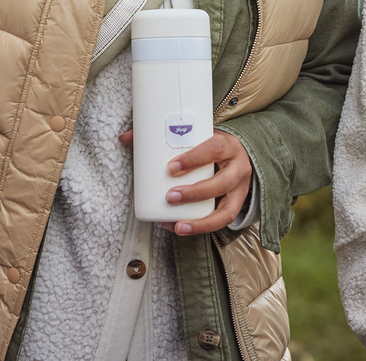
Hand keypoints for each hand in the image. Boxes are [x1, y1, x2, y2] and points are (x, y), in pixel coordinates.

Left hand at [117, 129, 252, 235]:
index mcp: (228, 145)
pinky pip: (221, 222)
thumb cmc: (209, 145)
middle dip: (195, 192)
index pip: (214, 149)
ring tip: (177, 224)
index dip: (194, 159)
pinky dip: (200, 228)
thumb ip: (161, 137)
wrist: (236, 155)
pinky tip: (178, 228)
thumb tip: (124, 137)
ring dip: (201, 220)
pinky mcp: (235, 206)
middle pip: (222, 182)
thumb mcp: (195, 137)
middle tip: (170, 196)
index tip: (171, 167)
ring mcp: (240, 190)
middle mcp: (238, 168)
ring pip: (226, 209)